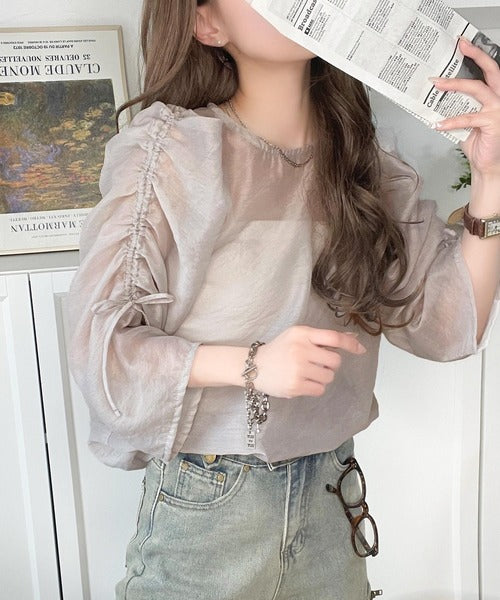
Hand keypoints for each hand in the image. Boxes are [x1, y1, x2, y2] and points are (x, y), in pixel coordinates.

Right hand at [254, 325, 365, 398]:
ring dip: (323, 377)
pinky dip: (315, 387)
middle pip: (335, 361)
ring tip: (307, 373)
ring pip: (329, 376)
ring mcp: (297, 369)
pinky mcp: (295, 386)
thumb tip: (353, 340)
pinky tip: (302, 381)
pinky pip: (320, 389)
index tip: (360, 350)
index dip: (350, 344)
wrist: (254, 367)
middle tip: (317, 363)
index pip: (333, 337)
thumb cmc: (280, 350)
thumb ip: (323, 338)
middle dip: (331, 364)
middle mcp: (300, 349)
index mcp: (302, 333)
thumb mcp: (298, 336)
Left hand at [431, 37, 499, 178]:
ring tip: (437, 84)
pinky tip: (437, 124)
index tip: (463, 43)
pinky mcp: (493, 123)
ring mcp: (498, 110)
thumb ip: (456, 106)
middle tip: (459, 47)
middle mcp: (499, 98)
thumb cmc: (477, 142)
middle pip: (491, 71)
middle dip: (475, 55)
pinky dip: (450, 121)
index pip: (488, 70)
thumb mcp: (465, 119)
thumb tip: (434, 96)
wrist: (485, 163)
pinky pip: (468, 118)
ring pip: (477, 90)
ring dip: (455, 84)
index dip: (478, 54)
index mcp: (494, 95)